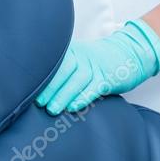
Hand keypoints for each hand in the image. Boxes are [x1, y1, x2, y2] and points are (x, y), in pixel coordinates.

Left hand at [35, 19, 159, 115]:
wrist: (129, 52)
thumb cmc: (99, 61)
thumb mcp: (81, 58)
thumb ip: (64, 69)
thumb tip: (40, 90)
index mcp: (73, 51)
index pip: (55, 61)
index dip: (44, 76)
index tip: (30, 90)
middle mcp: (84, 56)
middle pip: (65, 69)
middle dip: (51, 87)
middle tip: (39, 103)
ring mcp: (97, 66)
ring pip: (79, 79)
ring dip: (64, 94)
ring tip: (52, 109)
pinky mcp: (109, 77)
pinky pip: (95, 87)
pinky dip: (84, 97)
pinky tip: (73, 107)